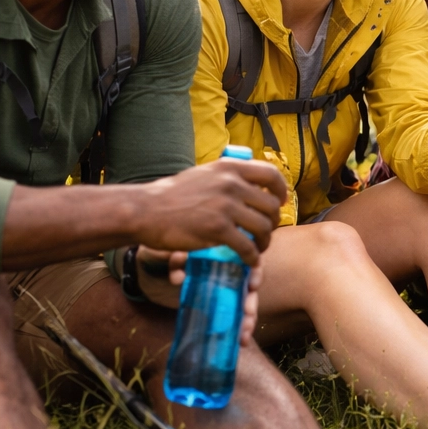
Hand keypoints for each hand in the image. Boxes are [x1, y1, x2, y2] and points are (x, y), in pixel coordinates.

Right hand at [133, 159, 287, 264]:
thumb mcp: (204, 174)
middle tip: (265, 232)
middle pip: (271, 206)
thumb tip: (251, 185)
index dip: (281, 190)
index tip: (280, 202)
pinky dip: (252, 257)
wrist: (146, 210)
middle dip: (273, 222)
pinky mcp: (217, 229)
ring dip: (265, 241)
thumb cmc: (172, 195)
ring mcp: (225, 206)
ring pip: (263, 227)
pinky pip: (247, 246)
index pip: (271, 174)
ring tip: (258, 248)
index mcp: (230, 168)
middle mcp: (231, 184)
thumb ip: (228, 177)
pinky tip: (249, 260)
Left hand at [134, 247, 263, 346]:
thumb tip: (180, 259)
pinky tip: (239, 342)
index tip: (252, 285)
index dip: (255, 273)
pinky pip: (228, 318)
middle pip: (248, 288)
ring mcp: (220, 292)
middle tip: (247, 316)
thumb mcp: (166, 251)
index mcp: (221, 254)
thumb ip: (174, 254)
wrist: (145, 270)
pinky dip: (235, 330)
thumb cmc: (160, 254)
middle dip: (251, 304)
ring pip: (242, 306)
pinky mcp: (212, 307)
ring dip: (246, 321)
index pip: (248, 261)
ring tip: (244, 336)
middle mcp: (225, 273)